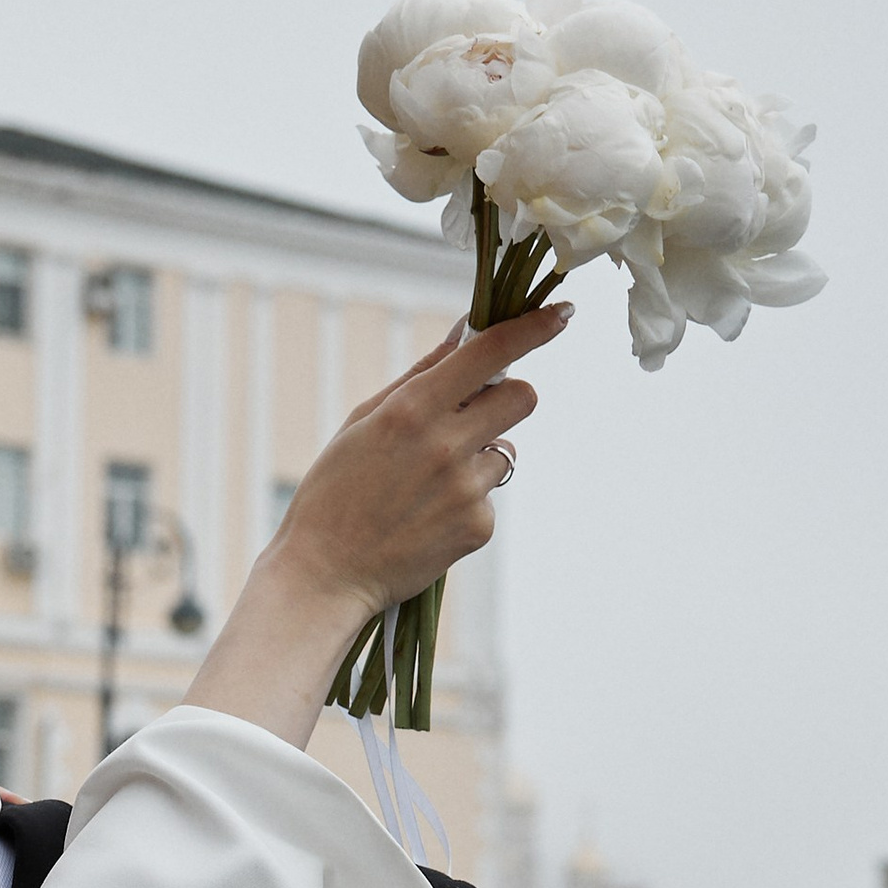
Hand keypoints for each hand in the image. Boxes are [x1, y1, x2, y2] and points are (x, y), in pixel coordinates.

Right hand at [187, 304, 567, 748]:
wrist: (324, 575)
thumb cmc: (334, 493)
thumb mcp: (362, 423)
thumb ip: (420, 377)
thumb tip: (463, 336)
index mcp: (411, 409)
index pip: (491, 353)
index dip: (533, 327)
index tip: (562, 312)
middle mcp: (445, 445)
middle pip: (524, 397)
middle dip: (507, 398)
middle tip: (473, 415)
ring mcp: (466, 489)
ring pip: (506, 450)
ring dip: (478, 457)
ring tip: (427, 485)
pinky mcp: (478, 527)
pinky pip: (490, 496)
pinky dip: (466, 502)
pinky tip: (426, 518)